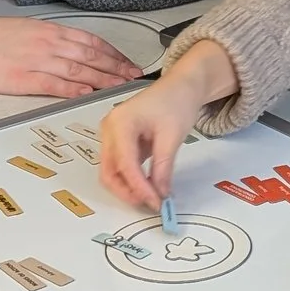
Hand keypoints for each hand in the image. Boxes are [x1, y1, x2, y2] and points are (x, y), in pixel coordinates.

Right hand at [0, 14, 143, 98]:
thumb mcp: (29, 29)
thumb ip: (53, 40)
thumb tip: (77, 51)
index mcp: (51, 31)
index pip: (92, 41)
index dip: (114, 54)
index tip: (129, 63)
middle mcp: (49, 44)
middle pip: (91, 56)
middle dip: (117, 68)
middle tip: (135, 77)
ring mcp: (37, 61)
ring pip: (80, 70)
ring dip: (104, 79)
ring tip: (122, 87)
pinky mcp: (24, 79)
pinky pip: (56, 85)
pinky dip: (75, 89)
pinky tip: (90, 93)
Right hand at [99, 41, 236, 210]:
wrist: (180, 86)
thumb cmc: (176, 103)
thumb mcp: (172, 136)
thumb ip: (163, 167)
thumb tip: (161, 195)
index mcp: (120, 124)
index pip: (125, 165)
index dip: (139, 188)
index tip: (156, 203)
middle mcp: (109, 129)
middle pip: (109, 172)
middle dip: (128, 192)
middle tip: (151, 204)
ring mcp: (111, 135)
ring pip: (112, 172)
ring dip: (129, 188)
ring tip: (152, 197)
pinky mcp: (119, 141)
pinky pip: (120, 166)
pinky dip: (132, 179)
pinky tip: (149, 186)